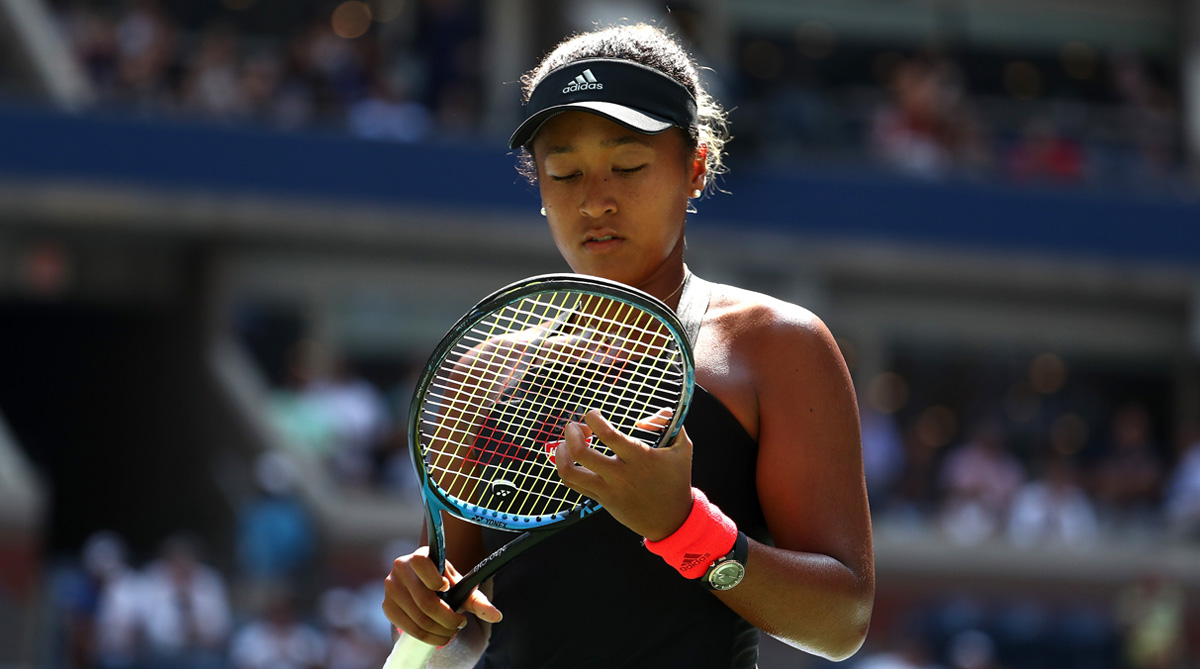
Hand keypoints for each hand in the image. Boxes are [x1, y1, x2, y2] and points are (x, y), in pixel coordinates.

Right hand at [382, 546, 502, 645]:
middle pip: (424, 600)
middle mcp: (400, 568)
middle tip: (460, 624)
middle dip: (447, 618)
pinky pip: (408, 627)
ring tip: (452, 631)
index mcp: (418, 556)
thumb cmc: (445, 586)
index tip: (448, 588)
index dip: (435, 579)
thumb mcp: (461, 588)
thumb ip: (478, 600)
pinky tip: (439, 636)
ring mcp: (391, 588)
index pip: (421, 562)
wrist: (424, 589)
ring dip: (439, 630)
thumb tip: (497, 616)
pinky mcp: (387, 606)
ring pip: (418, 617)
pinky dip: (427, 636)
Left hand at [555, 408, 693, 540]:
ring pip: (570, 472)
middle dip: (572, 433)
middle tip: (575, 426)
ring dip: (561, 453)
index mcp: (640, 458)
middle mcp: (621, 474)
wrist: (671, 520)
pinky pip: (573, 484)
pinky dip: (565, 468)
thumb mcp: (682, 448)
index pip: (608, 435)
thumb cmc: (676, 479)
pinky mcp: (601, 500)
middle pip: (581, 453)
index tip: (593, 414)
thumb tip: (644, 418)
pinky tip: (570, 458)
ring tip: (566, 443)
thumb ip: (669, 423)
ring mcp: (608, 489)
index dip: (594, 419)